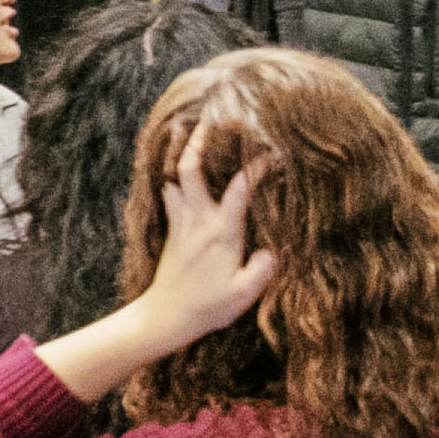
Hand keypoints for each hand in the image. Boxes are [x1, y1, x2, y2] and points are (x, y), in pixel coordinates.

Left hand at [138, 137, 275, 347]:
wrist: (166, 316)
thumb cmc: (208, 307)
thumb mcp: (244, 293)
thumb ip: (261, 269)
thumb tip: (272, 250)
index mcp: (221, 232)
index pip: (239, 190)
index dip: (254, 168)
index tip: (270, 152)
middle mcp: (197, 220)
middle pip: (191, 170)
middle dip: (198, 142)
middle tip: (208, 121)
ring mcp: (181, 223)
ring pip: (175, 178)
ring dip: (182, 157)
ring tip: (187, 135)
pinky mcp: (172, 231)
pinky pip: (170, 194)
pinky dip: (175, 178)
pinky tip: (179, 172)